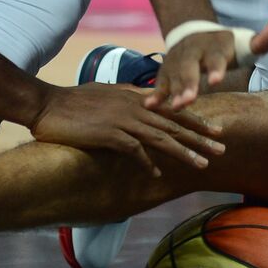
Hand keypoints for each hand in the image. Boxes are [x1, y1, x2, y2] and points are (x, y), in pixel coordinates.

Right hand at [29, 84, 224, 176]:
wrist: (46, 104)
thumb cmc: (73, 100)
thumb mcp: (108, 93)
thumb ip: (129, 97)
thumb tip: (146, 102)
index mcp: (135, 97)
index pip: (173, 109)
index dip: (196, 120)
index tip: (216, 131)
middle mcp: (134, 106)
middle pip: (174, 124)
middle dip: (200, 138)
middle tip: (222, 149)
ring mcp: (122, 120)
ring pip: (161, 137)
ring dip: (183, 152)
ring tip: (201, 165)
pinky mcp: (108, 134)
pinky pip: (134, 150)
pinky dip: (146, 163)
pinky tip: (156, 175)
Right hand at [146, 23, 267, 110]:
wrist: (196, 35)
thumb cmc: (226, 47)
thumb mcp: (244, 43)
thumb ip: (261, 41)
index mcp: (215, 45)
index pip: (217, 56)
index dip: (216, 67)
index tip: (217, 79)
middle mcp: (193, 51)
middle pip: (190, 67)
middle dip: (189, 83)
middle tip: (189, 100)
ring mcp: (177, 60)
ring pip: (173, 75)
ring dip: (172, 91)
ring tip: (175, 107)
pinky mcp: (166, 70)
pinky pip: (159, 81)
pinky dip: (154, 93)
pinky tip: (150, 106)